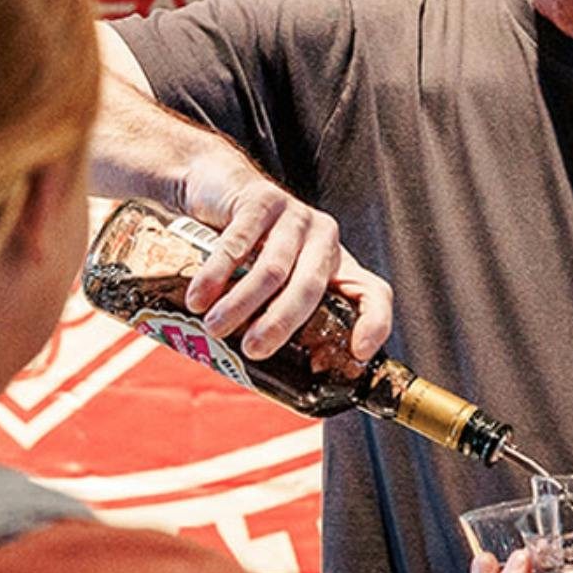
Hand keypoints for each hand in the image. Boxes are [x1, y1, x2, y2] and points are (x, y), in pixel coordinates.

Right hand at [177, 151, 392, 359]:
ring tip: (214, 328)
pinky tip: (198, 297)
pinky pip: (239, 242)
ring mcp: (296, 216)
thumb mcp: (278, 282)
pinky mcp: (262, 199)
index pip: (373, 294)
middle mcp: (324, 239)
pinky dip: (216, 274)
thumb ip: (279, 319)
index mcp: (337, 266)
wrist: (220, 191)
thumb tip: (267, 381)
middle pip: (311, 287)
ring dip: (241, 303)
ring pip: (273, 269)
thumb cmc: (253, 250)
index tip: (356, 353)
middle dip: (281, 323)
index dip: (374, 324)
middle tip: (251, 350)